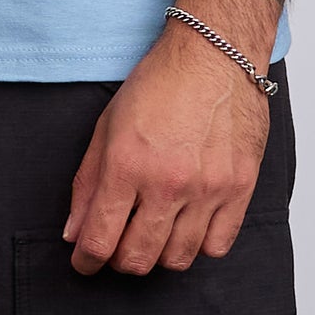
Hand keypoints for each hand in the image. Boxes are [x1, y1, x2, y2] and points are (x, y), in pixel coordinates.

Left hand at [62, 24, 270, 274]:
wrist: (215, 53)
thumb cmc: (160, 83)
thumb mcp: (107, 126)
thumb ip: (87, 183)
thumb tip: (74, 233)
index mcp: (128, 164)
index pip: (99, 240)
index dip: (86, 260)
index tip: (84, 260)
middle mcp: (169, 183)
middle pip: (138, 259)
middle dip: (118, 260)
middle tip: (116, 244)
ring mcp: (208, 189)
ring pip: (178, 259)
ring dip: (158, 254)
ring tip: (152, 231)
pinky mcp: (240, 188)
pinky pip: (217, 246)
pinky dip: (198, 245)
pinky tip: (187, 224)